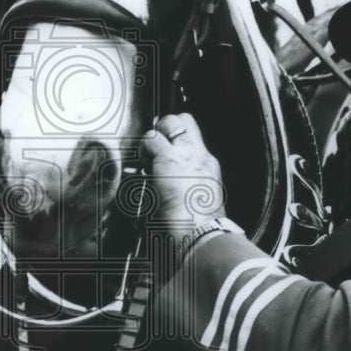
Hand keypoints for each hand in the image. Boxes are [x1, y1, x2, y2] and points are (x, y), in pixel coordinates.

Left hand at [140, 113, 226, 230]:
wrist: (201, 230)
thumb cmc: (199, 224)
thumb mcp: (200, 199)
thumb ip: (188, 184)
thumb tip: (174, 184)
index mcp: (207, 164)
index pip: (193, 136)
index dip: (176, 136)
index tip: (165, 145)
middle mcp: (199, 154)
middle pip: (184, 120)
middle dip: (166, 126)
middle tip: (155, 143)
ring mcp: (185, 154)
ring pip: (168, 122)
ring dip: (153, 137)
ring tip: (147, 155)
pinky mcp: (168, 158)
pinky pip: (151, 139)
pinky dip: (143, 148)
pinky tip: (142, 162)